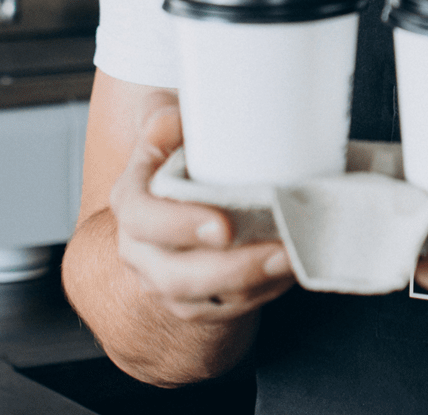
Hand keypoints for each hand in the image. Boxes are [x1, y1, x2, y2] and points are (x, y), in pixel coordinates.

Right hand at [107, 104, 296, 323]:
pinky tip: (291, 270)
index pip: (141, 219)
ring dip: (254, 284)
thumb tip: (172, 121)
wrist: (181, 194)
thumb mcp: (169, 126)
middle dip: (231, 269)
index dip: (179, 226)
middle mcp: (141, 250)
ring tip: (295, 259)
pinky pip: (228, 309)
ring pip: (203, 302)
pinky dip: (263, 293)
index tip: (223, 226)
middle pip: (175, 276)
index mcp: (132, 201)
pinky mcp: (197, 302)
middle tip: (279, 250)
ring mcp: (167, 282)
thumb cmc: (181, 151)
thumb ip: (164, 118)